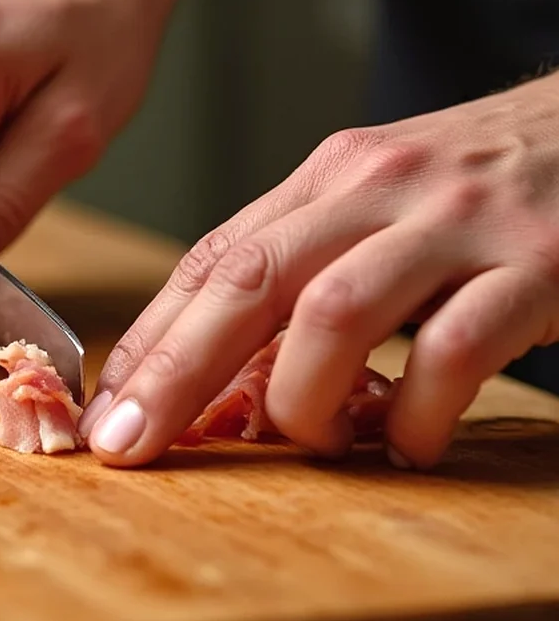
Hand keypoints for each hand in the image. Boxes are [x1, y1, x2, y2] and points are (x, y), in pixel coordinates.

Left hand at [81, 76, 558, 470]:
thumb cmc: (476, 181)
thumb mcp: (376, 199)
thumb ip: (305, 260)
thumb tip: (226, 358)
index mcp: (327, 176)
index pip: (213, 257)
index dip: (151, 335)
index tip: (105, 401)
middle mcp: (375, 188)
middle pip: (247, 281)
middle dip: (174, 372)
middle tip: (126, 444)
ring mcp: (453, 222)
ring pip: (334, 313)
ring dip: (300, 397)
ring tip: (309, 438)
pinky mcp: (536, 262)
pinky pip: (453, 349)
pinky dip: (416, 411)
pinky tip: (409, 440)